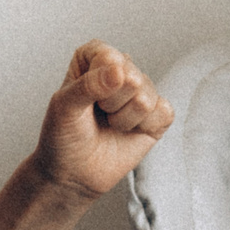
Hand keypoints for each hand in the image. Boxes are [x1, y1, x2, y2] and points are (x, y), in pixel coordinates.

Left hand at [34, 42, 174, 201]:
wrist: (75, 172)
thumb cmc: (65, 135)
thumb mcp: (64, 106)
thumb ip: (89, 85)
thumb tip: (119, 72)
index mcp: (96, 57)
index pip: (109, 56)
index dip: (99, 82)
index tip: (86, 98)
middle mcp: (121, 69)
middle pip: (132, 78)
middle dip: (112, 104)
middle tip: (98, 114)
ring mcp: (142, 91)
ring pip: (146, 98)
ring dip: (124, 120)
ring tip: (110, 123)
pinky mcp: (157, 114)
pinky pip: (164, 112)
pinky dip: (143, 128)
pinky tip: (129, 130)